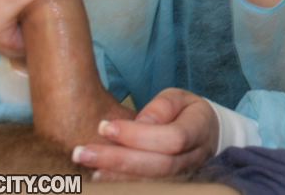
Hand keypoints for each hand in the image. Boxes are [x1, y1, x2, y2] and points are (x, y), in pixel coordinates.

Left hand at [71, 88, 218, 179]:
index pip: (172, 138)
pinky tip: (100, 178)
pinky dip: (123, 185)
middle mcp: (195, 158)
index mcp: (199, 129)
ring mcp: (185, 177)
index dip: (138, 135)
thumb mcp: (177, 98)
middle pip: (160, 166)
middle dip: (118, 160)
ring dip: (116, 177)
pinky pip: (149, 188)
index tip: (104, 126)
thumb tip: (139, 124)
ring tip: (86, 165)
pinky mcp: (171, 186)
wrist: (204, 135)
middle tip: (81, 152)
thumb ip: (161, 108)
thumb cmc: (184, 112)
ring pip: (153, 183)